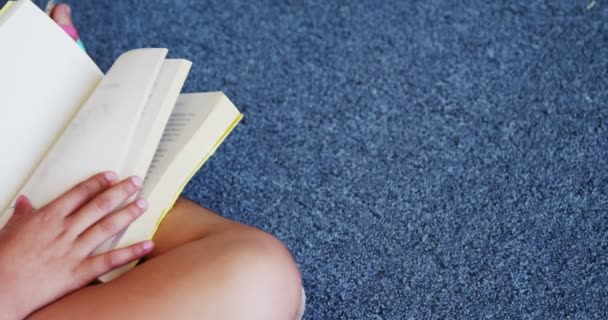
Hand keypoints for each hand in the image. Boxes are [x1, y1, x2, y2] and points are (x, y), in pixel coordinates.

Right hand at [0, 172, 153, 318]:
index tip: (112, 175)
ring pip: (108, 226)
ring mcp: (75, 250)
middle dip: (120, 191)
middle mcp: (65, 230)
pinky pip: (111, 259)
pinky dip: (131, 252)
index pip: (79, 193)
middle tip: (136, 182)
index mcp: (49, 217)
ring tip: (143, 204)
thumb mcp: (10, 230)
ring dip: (128, 214)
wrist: (1, 290)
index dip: (98, 182)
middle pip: (99, 205)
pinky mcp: (80, 271)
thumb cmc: (3, 260)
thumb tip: (25, 202)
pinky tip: (147, 244)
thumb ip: (22, 214)